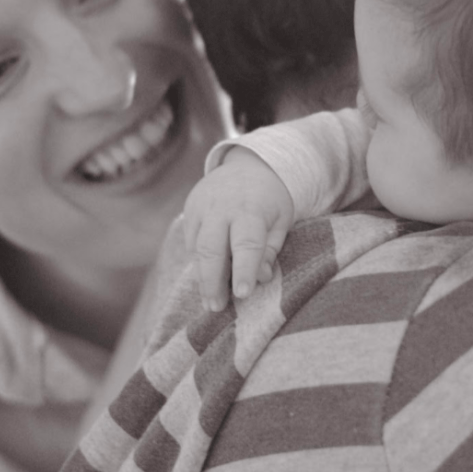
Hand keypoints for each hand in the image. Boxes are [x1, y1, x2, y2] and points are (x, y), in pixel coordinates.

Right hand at [183, 147, 294, 311]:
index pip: (246, 243)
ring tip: (211, 300)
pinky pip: (191, 241)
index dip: (243, 270)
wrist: (248, 164)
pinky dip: (199, 261)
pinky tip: (207, 277)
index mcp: (250, 208)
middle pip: (211, 248)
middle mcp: (222, 207)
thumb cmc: (270, 198)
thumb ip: (271, 249)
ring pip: (196, 248)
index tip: (242, 294)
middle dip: (212, 281)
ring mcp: (202, 206)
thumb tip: (261, 278)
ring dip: (202, 277)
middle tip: (216, 308)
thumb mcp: (282, 219)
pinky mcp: (190, 209)